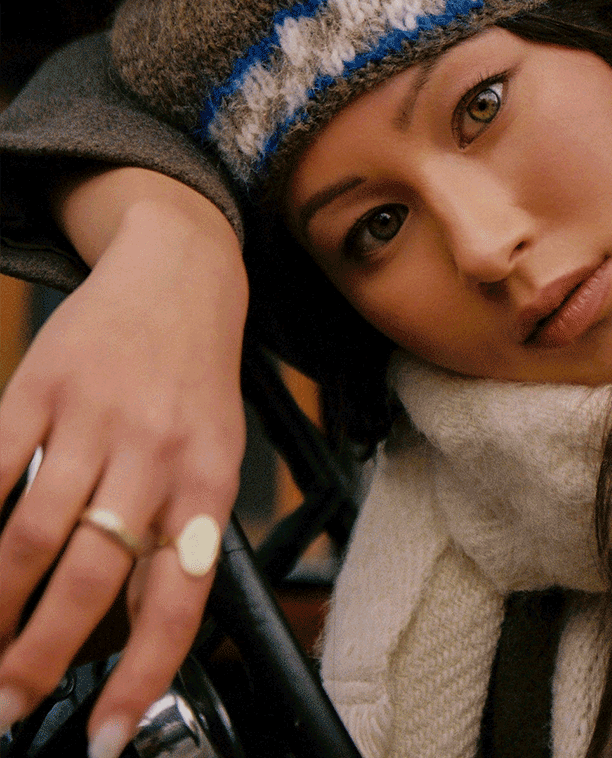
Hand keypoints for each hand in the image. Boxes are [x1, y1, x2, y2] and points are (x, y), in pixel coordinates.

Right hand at [0, 169, 247, 756]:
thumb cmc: (198, 375)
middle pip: (87, 579)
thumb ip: (182, 529)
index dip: (141, 674)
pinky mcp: (39, 389)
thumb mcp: (217, 449)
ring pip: (29, 539)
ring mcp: (93, 420)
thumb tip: (138, 625)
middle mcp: (154, 454)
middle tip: (7, 708)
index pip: (177, 595)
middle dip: (39, 660)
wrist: (181, 272)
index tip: (103, 736)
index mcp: (208, 477)